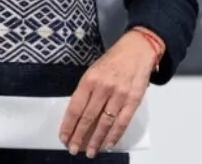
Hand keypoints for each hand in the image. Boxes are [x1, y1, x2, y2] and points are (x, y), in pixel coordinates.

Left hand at [59, 28, 158, 157]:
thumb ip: (86, 91)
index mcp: (89, 79)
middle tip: (73, 149)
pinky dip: (115, 135)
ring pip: (105, 123)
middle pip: (88, 118)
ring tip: (90, 152)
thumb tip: (77, 115)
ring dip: (96, 140)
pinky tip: (108, 144)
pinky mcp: (133, 100)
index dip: (68, 125)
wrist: (137, 49)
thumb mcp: (93, 71)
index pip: (75, 108)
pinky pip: (122, 122)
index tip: (64, 137)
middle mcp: (103, 88)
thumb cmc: (113, 60)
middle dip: (79, 136)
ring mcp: (119, 94)